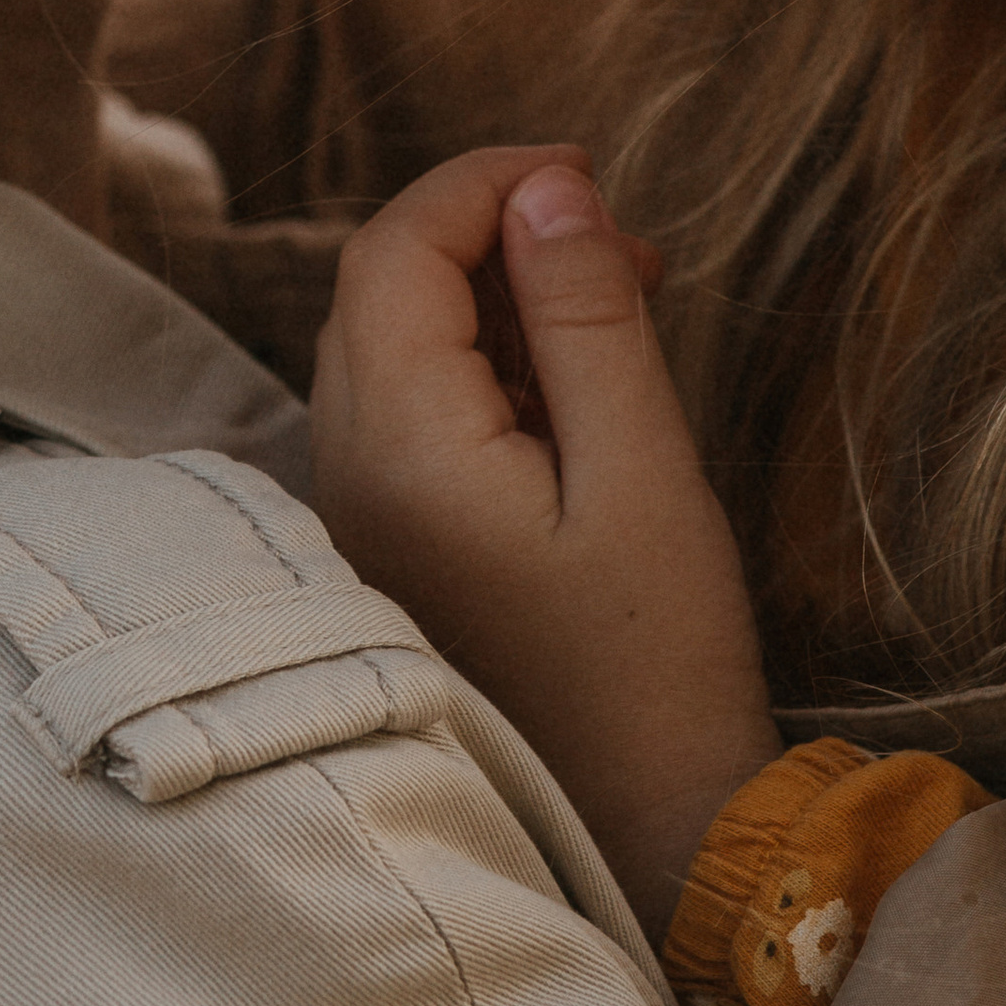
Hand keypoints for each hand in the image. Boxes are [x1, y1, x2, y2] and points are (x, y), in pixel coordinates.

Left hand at [312, 145, 780, 938]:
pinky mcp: (393, 552)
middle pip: (378, 286)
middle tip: (618, 234)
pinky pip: (410, 408)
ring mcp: (360, 522)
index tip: (590, 169)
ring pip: (390, 343)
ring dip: (488, 290)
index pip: (395, 249)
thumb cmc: (657, 662)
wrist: (650, 836)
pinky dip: (482, 358)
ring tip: (617, 292)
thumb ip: (586, 317)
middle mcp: (348, 478)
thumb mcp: (642, 469)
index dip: (484, 180)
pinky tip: (577, 376)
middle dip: (489, 226)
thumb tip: (549, 188)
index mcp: (401, 451)